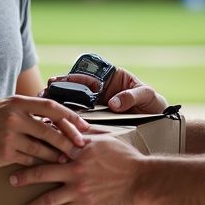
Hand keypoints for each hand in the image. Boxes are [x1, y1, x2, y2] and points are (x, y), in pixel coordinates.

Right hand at [0, 95, 89, 166]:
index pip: (51, 108)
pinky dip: (40, 162)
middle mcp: (14, 118)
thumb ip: (29, 107)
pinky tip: (47, 164)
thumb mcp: (7, 104)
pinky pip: (29, 160)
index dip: (70, 117)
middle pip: (49, 131)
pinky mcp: (6, 154)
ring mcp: (9, 137)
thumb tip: (57, 113)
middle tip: (80, 146)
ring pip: (41, 148)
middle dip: (68, 140)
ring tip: (67, 158)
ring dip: (56, 155)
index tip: (83, 125)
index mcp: (18, 103)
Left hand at [10, 133, 146, 204]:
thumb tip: (75, 124)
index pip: (49, 152)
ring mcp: (82, 196)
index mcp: (78, 156)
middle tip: (12, 183)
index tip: (20, 152)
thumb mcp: (107, 139)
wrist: (145, 180)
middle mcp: (75, 175)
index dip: (32, 152)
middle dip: (24, 180)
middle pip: (42, 178)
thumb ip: (88, 133)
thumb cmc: (129, 158)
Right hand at [43, 66, 167, 113]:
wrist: (162, 124)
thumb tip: (114, 103)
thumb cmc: (154, 104)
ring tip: (42, 113)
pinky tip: (55, 128)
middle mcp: (100, 92)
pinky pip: (81, 120)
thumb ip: (131, 96)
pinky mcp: (97, 121)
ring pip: (74, 106)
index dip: (70, 78)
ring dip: (59, 109)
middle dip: (58, 92)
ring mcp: (97, 107)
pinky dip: (69, 123)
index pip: (87, 76)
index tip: (56, 81)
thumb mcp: (147, 96)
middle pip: (75, 90)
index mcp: (110, 79)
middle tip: (42, 96)